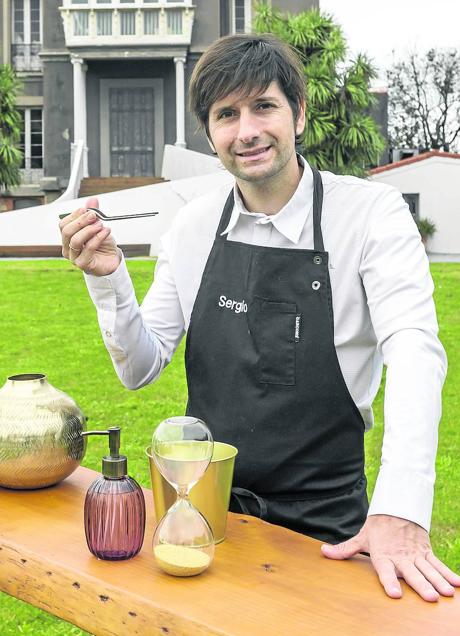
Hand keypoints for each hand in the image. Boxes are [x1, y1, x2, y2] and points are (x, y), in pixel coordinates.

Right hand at [59, 197, 120, 275]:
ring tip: (101, 224)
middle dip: (81, 221)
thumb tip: (92, 200)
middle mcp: (68, 248)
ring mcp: (74, 257)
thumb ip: (94, 214)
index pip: (63, 225)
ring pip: (76, 240)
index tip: (87, 209)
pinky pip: (88, 248)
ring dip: (89, 230)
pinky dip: (98, 238)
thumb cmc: (103, 245)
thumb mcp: (98, 226)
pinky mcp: (83, 264)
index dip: (74, 215)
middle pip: (67, 232)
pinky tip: (106, 232)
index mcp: (68, 238)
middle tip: (94, 215)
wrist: (112, 260)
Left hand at [321, 514, 459, 600]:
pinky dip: (448, 573)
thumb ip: (345, 549)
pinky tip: (457, 585)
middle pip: (412, 572)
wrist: (395, 507)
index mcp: (383, 554)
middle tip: (431, 597)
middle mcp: (401, 556)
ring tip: (446, 593)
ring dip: (438, 581)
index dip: (389, 581)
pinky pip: (438, 563)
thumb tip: (323, 552)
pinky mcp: (425, 551)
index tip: (396, 594)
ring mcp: (415, 554)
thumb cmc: (377, 527)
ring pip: (428, 569)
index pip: (385, 569)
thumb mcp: (361, 537)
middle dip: (421, 584)